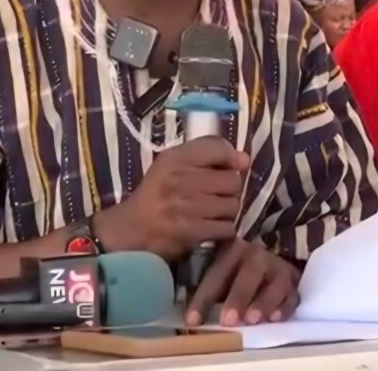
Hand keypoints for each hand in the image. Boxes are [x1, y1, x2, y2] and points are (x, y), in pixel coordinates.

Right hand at [96, 138, 248, 260]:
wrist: (132, 229)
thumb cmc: (155, 195)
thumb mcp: (171, 165)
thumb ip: (205, 155)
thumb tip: (245, 159)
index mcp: (175, 158)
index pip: (218, 147)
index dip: (230, 158)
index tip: (227, 168)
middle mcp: (181, 178)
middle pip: (232, 180)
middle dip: (228, 190)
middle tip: (214, 196)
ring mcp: (188, 205)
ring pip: (233, 206)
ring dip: (226, 212)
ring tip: (211, 213)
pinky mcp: (193, 231)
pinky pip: (227, 228)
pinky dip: (222, 230)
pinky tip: (210, 228)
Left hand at [186, 239, 301, 326]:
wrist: (270, 250)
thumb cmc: (236, 267)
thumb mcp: (220, 269)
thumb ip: (210, 287)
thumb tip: (188, 314)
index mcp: (230, 249)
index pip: (215, 275)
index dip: (202, 298)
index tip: (192, 321)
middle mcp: (255, 255)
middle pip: (248, 274)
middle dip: (238, 297)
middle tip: (229, 320)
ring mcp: (277, 266)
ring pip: (274, 284)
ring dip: (263, 302)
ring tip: (253, 319)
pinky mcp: (293, 280)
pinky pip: (293, 294)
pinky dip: (285, 307)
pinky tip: (276, 318)